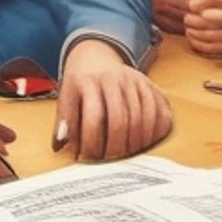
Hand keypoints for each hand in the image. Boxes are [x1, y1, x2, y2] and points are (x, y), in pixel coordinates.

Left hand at [56, 40, 172, 161]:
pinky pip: (161, 112)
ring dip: (136, 144)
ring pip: (143, 119)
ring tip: (127, 158)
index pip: (94, 118)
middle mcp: (114, 79)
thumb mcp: (66, 97)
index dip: (92, 144)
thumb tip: (60, 145)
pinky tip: (146, 144)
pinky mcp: (151, 85)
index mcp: (88, 81)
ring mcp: (135, 81)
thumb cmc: (81, 84)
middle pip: (120, 121)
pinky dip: (156, 132)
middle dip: (116, 149)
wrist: (97, 57)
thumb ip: (64, 120)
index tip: (87, 160)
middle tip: (110, 164)